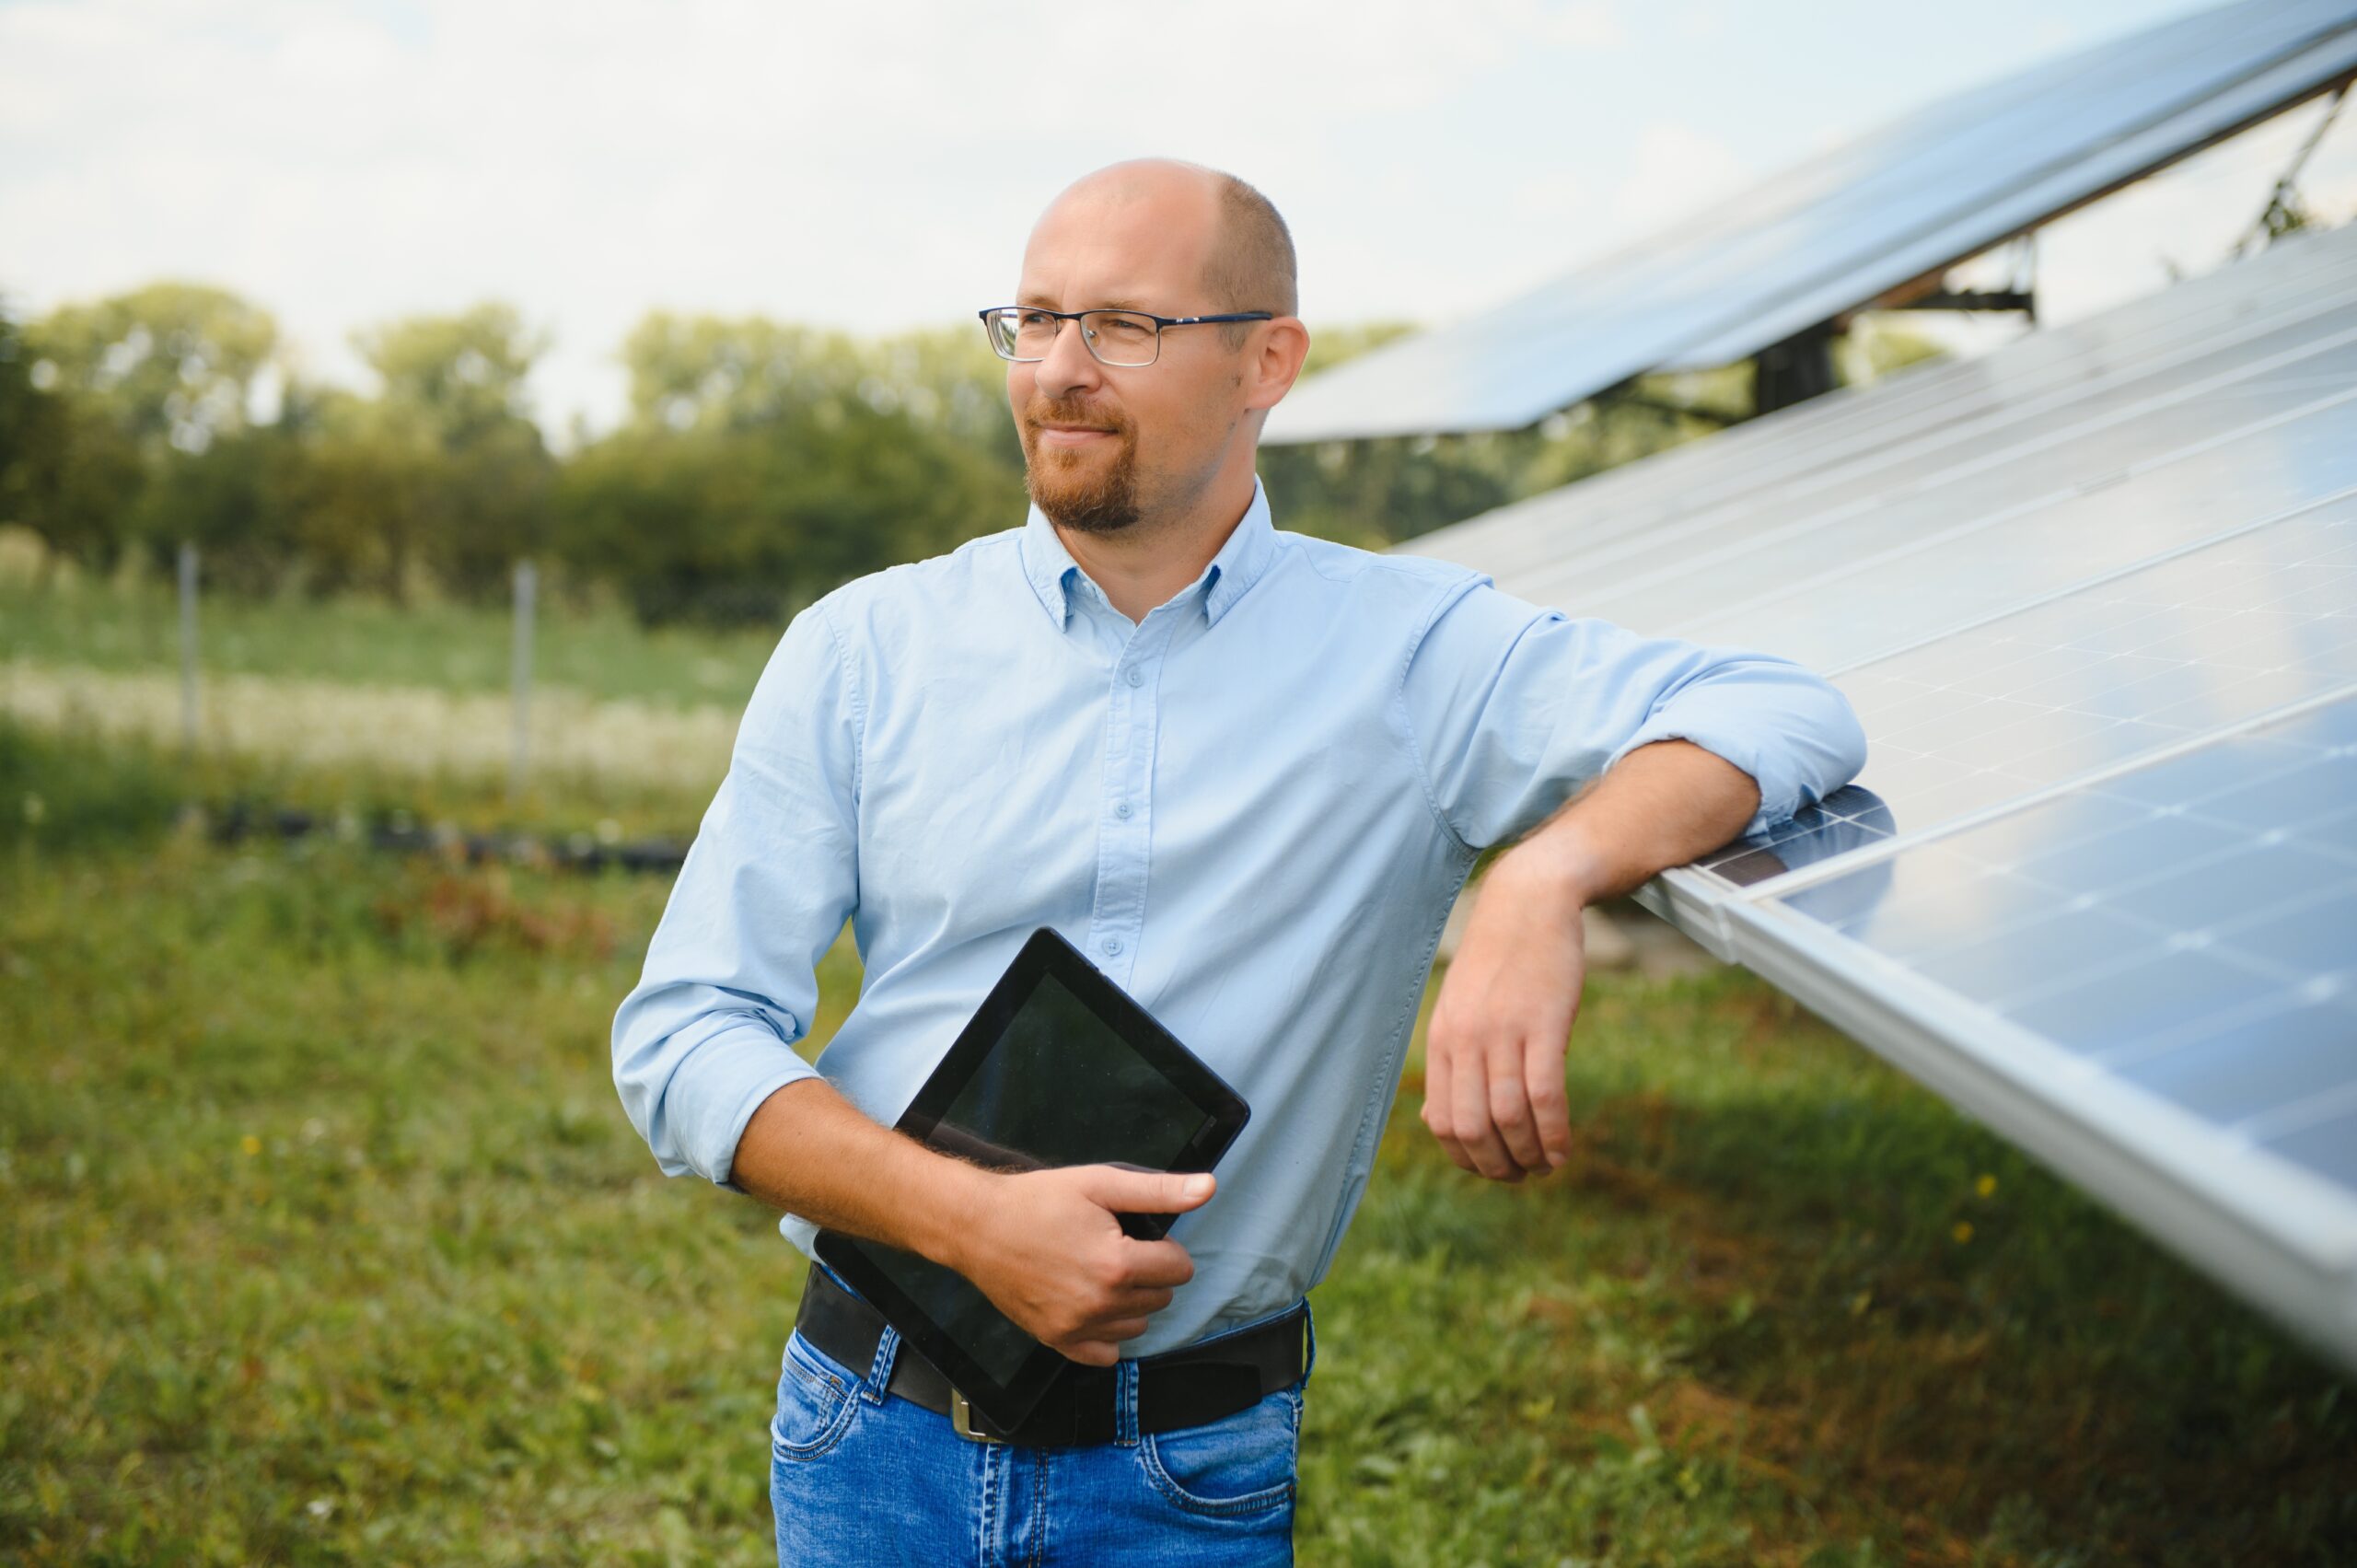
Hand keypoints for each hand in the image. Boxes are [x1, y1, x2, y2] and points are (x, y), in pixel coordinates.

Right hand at [948, 1164, 1213, 1365]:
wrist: (977, 1227)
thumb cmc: (1039, 1200)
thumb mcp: (1100, 1184)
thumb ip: (1158, 1191)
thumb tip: (1208, 1188)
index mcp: (1118, 1264)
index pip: (1179, 1268)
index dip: (1163, 1247)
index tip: (1136, 1234)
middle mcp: (1101, 1304)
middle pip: (1161, 1297)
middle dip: (1148, 1272)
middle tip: (1113, 1247)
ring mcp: (1077, 1328)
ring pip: (1137, 1324)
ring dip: (1131, 1302)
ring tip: (1099, 1271)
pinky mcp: (1057, 1341)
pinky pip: (1105, 1354)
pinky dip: (1107, 1333)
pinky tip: (1091, 1304)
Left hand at [1421, 848, 1588, 1180]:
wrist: (1530, 902)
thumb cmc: (1500, 960)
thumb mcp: (1460, 1007)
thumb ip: (1451, 1061)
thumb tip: (1437, 1121)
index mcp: (1442, 1040)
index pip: (1442, 1122)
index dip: (1467, 1159)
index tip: (1492, 1168)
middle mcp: (1465, 1040)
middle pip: (1474, 1128)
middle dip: (1498, 1166)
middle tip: (1523, 1176)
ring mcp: (1502, 1032)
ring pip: (1509, 1118)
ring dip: (1530, 1155)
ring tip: (1547, 1165)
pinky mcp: (1542, 1024)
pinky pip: (1544, 1095)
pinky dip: (1554, 1133)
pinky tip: (1564, 1148)